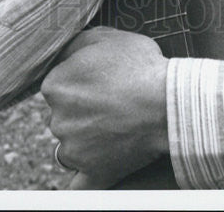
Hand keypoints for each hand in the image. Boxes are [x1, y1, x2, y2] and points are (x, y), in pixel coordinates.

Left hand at [41, 26, 167, 189]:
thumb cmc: (141, 67)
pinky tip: (89, 168)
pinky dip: (82, 177)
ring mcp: (74, 150)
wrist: (168, 103)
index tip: (101, 78)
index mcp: (55, 85)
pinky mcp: (93, 172)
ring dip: (87, 137)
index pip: (58, 84)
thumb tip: (65, 51)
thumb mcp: (108, 37)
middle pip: (64, 114)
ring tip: (117, 125)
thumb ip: (77, 43)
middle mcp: (57, 119)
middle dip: (83, 108)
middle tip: (113, 100)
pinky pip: (78, 185)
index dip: (81, 79)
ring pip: (72, 144)